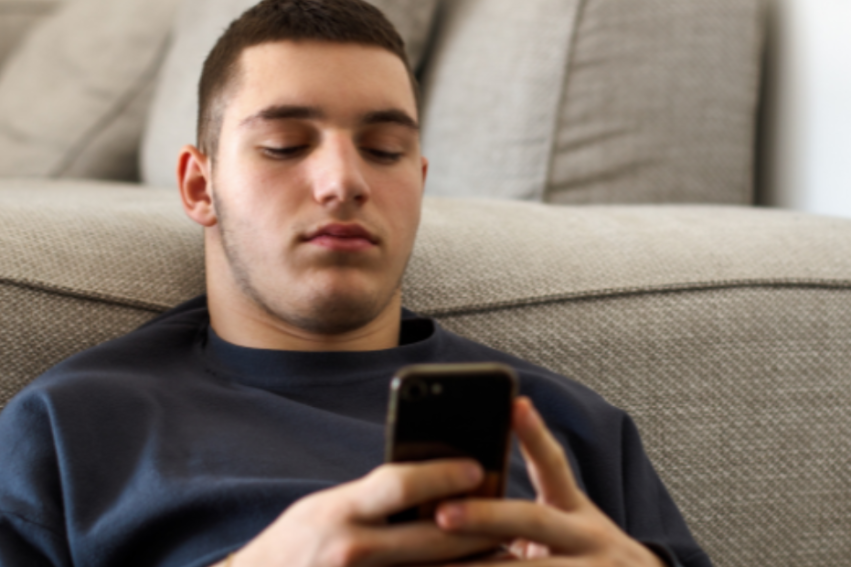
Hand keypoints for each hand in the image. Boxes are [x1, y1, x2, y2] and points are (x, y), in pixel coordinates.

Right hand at [216, 459, 501, 566]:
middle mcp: (352, 550)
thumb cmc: (297, 543)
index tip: (477, 466)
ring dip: (474, 562)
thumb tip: (433, 484)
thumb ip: (375, 499)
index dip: (442, 473)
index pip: (399, 484)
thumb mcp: (327, 507)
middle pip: (432, 535)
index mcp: (340, 512)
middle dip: (478, 524)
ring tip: (506, 549)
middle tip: (512, 514)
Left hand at [434, 397, 665, 566]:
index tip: (516, 404)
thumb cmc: (584, 563)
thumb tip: (447, 502)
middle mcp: (588, 539)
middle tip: (441, 514)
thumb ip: (520, 520)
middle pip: (533, 520)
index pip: (554, 466)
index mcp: (577, 514)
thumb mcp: (567, 532)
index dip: (535, 434)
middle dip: (485, 517)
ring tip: (428, 566)